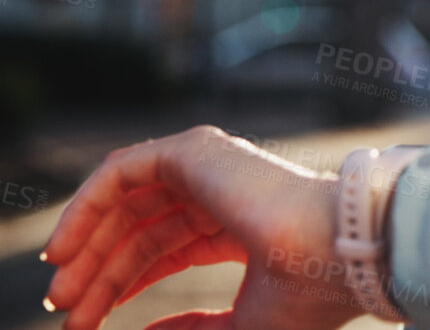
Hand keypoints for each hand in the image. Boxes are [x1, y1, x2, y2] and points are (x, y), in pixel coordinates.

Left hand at [41, 125, 366, 329]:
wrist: (335, 251)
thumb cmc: (308, 292)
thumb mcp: (242, 325)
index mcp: (241, 225)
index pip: (166, 249)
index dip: (123, 284)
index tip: (87, 320)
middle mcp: (223, 191)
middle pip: (140, 231)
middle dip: (98, 273)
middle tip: (65, 312)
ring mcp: (209, 167)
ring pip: (126, 203)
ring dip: (86, 247)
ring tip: (60, 292)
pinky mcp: (192, 151)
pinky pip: (120, 173)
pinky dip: (84, 207)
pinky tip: (62, 250)